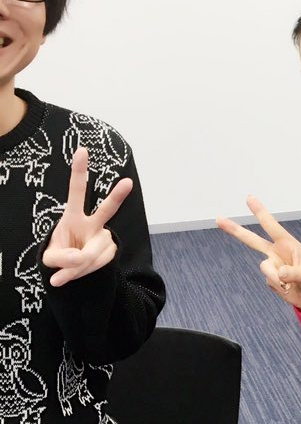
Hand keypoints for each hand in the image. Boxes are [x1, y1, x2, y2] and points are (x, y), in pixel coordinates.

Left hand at [42, 147, 132, 286]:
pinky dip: (85, 272)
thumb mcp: (50, 257)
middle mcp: (92, 224)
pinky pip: (98, 264)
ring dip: (77, 266)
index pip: (76, 192)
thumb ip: (60, 258)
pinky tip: (80, 271)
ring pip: (93, 252)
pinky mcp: (111, 251)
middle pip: (106, 210)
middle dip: (117, 196)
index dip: (79, 172)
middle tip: (128, 182)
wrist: (73, 269)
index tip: (82, 151)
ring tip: (67, 271)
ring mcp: (104, 238)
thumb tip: (78, 258)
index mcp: (73, 216)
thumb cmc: (59, 255)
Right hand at [217, 198, 300, 316]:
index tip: (249, 197)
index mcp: (288, 244)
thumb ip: (293, 273)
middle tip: (218, 219)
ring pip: (265, 268)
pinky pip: (269, 282)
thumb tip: (279, 272)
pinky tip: (289, 289)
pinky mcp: (271, 279)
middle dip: (235, 229)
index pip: (271, 226)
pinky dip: (279, 287)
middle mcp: (277, 253)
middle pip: (252, 240)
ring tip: (291, 284)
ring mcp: (273, 266)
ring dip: (277, 278)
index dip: (260, 211)